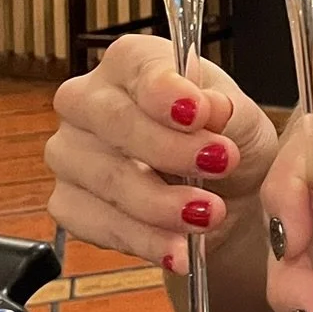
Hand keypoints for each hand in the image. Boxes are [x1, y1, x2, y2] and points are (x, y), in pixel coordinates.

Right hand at [46, 33, 277, 269]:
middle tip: (220, 166)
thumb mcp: (246, 122)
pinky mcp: (66, 202)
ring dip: (161, 203)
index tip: (200, 113)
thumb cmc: (229, 143)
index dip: (165, 90)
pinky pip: (95, 223)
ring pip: (105, 177)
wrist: (225, 200)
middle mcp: (89, 101)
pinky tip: (178, 248)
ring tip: (209, 216)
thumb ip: (228, 112)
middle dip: (170, 149)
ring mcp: (70, 152)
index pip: (135, 63)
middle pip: (113, 120)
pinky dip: (143, 239)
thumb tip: (208, 106)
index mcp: (133, 63)